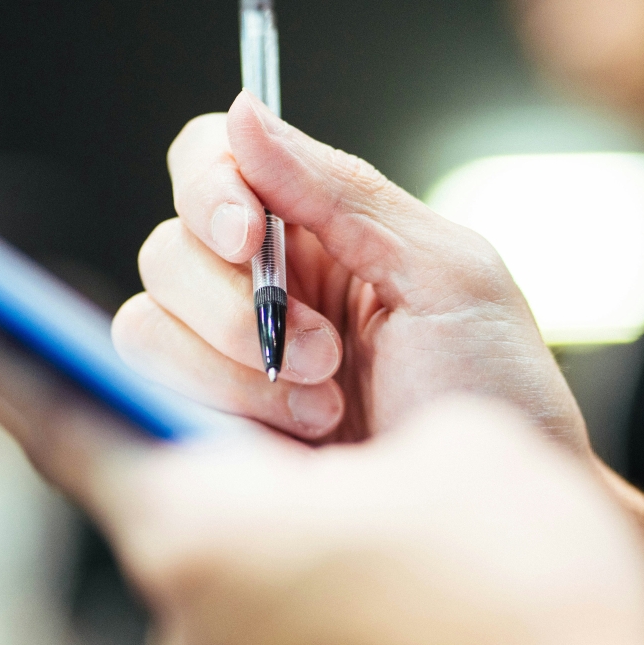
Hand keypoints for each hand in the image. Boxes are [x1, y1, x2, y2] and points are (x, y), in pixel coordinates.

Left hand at [0, 323, 643, 644]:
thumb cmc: (532, 595)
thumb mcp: (458, 450)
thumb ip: (361, 423)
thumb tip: (324, 467)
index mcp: (204, 532)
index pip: (73, 425)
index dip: (21, 365)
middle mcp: (184, 642)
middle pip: (175, 518)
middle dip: (233, 470)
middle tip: (327, 443)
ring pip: (231, 608)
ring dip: (287, 568)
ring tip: (400, 565)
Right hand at [114, 92, 587, 449]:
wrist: (498, 533)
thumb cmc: (496, 397)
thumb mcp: (445, 273)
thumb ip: (344, 189)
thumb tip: (244, 111)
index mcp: (318, 233)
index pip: (214, 165)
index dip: (209, 187)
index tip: (246, 235)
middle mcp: (261, 291)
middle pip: (168, 246)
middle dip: (235, 303)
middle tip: (324, 355)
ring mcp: (228, 367)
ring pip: (147, 324)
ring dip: (233, 367)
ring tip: (326, 410)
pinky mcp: (204, 435)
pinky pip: (145, 395)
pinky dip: (216, 410)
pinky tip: (291, 443)